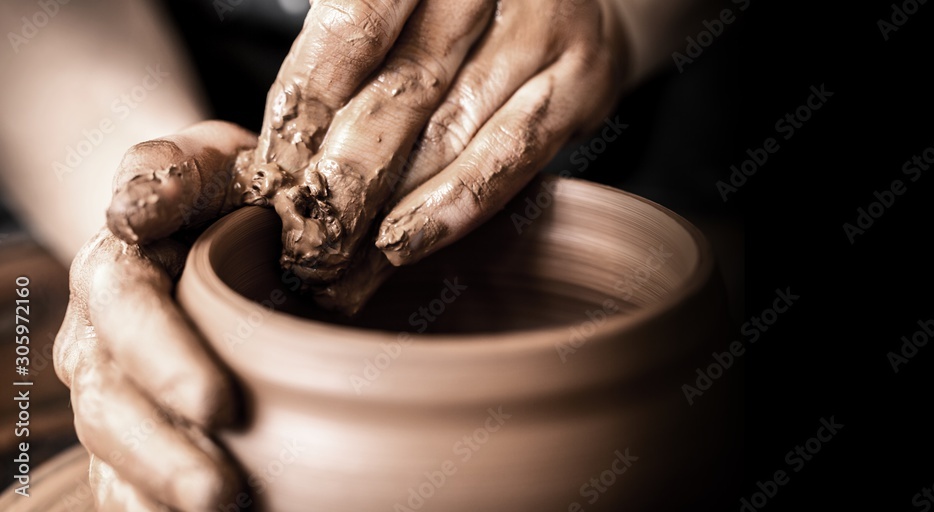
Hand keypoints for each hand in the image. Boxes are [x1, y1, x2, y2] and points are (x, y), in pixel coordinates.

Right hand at [54, 121, 255, 510]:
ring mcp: (110, 382)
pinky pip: (122, 474)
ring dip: (156, 489)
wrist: (206, 214)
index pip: (131, 314)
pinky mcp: (132, 419)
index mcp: (120, 266)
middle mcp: (100, 332)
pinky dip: (145, 504)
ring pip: (114, 447)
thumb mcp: (206, 156)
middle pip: (114, 400)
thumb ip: (170, 170)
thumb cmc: (224, 186)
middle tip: (220, 496)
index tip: (219, 406)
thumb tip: (137, 208)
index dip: (166, 360)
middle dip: (164, 452)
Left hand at [234, 0, 627, 310]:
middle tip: (302, 243)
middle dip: (343, 178)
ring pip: (451, 132)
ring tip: (341, 266)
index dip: (307, 108)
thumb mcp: (398, 9)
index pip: (352, 28)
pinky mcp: (584, 77)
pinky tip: (407, 243)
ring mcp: (543, 23)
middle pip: (401, 88)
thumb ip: (348, 58)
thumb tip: (278, 161)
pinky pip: (512, 153)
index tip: (271, 179)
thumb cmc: (460, 7)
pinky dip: (455, 204)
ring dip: (389, 211)